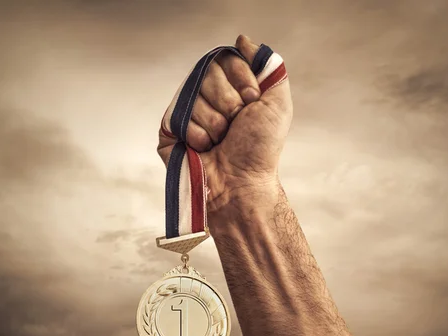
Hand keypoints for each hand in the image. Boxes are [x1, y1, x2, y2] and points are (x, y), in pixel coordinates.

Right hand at [157, 35, 292, 216]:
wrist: (241, 182)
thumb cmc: (260, 148)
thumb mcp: (277, 103)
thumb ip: (267, 67)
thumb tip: (241, 40)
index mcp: (230, 87)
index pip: (224, 58)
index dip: (240, 78)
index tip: (252, 100)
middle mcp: (206, 96)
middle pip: (207, 73)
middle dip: (228, 101)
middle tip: (235, 124)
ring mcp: (186, 111)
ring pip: (194, 95)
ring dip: (215, 122)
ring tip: (221, 140)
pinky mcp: (170, 129)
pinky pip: (179, 115)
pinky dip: (197, 134)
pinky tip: (205, 148)